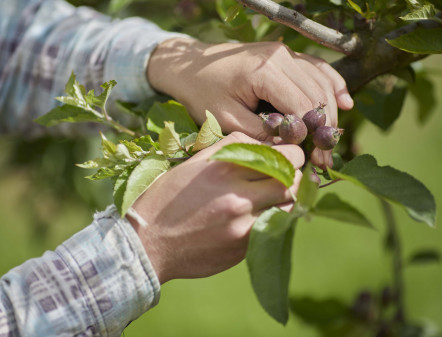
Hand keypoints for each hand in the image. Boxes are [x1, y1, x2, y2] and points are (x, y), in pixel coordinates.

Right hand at [126, 132, 303, 283]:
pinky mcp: (243, 248)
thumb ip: (232, 147)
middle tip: (286, 176)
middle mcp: (238, 197)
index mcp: (224, 169)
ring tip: (269, 197)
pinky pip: (270, 229)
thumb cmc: (168, 197)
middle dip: (294, 177)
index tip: (290, 156)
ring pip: (287, 208)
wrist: (148, 243)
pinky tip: (252, 217)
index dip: (293, 155)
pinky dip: (269, 220)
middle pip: (292, 183)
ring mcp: (242, 227)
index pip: (283, 156)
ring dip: (284, 200)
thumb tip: (268, 143)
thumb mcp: (195, 162)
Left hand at [147, 38, 353, 168]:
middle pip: (318, 95)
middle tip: (324, 159)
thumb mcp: (227, 120)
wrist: (190, 65)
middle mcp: (280, 57)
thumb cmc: (202, 93)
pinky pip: (318, 68)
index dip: (311, 135)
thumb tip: (291, 149)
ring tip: (329, 143)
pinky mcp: (286, 55)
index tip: (310, 160)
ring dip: (331, 113)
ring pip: (323, 83)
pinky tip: (346, 103)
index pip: (302, 106)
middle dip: (324, 130)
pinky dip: (334, 86)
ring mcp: (285, 52)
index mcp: (263, 72)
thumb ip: (261, 135)